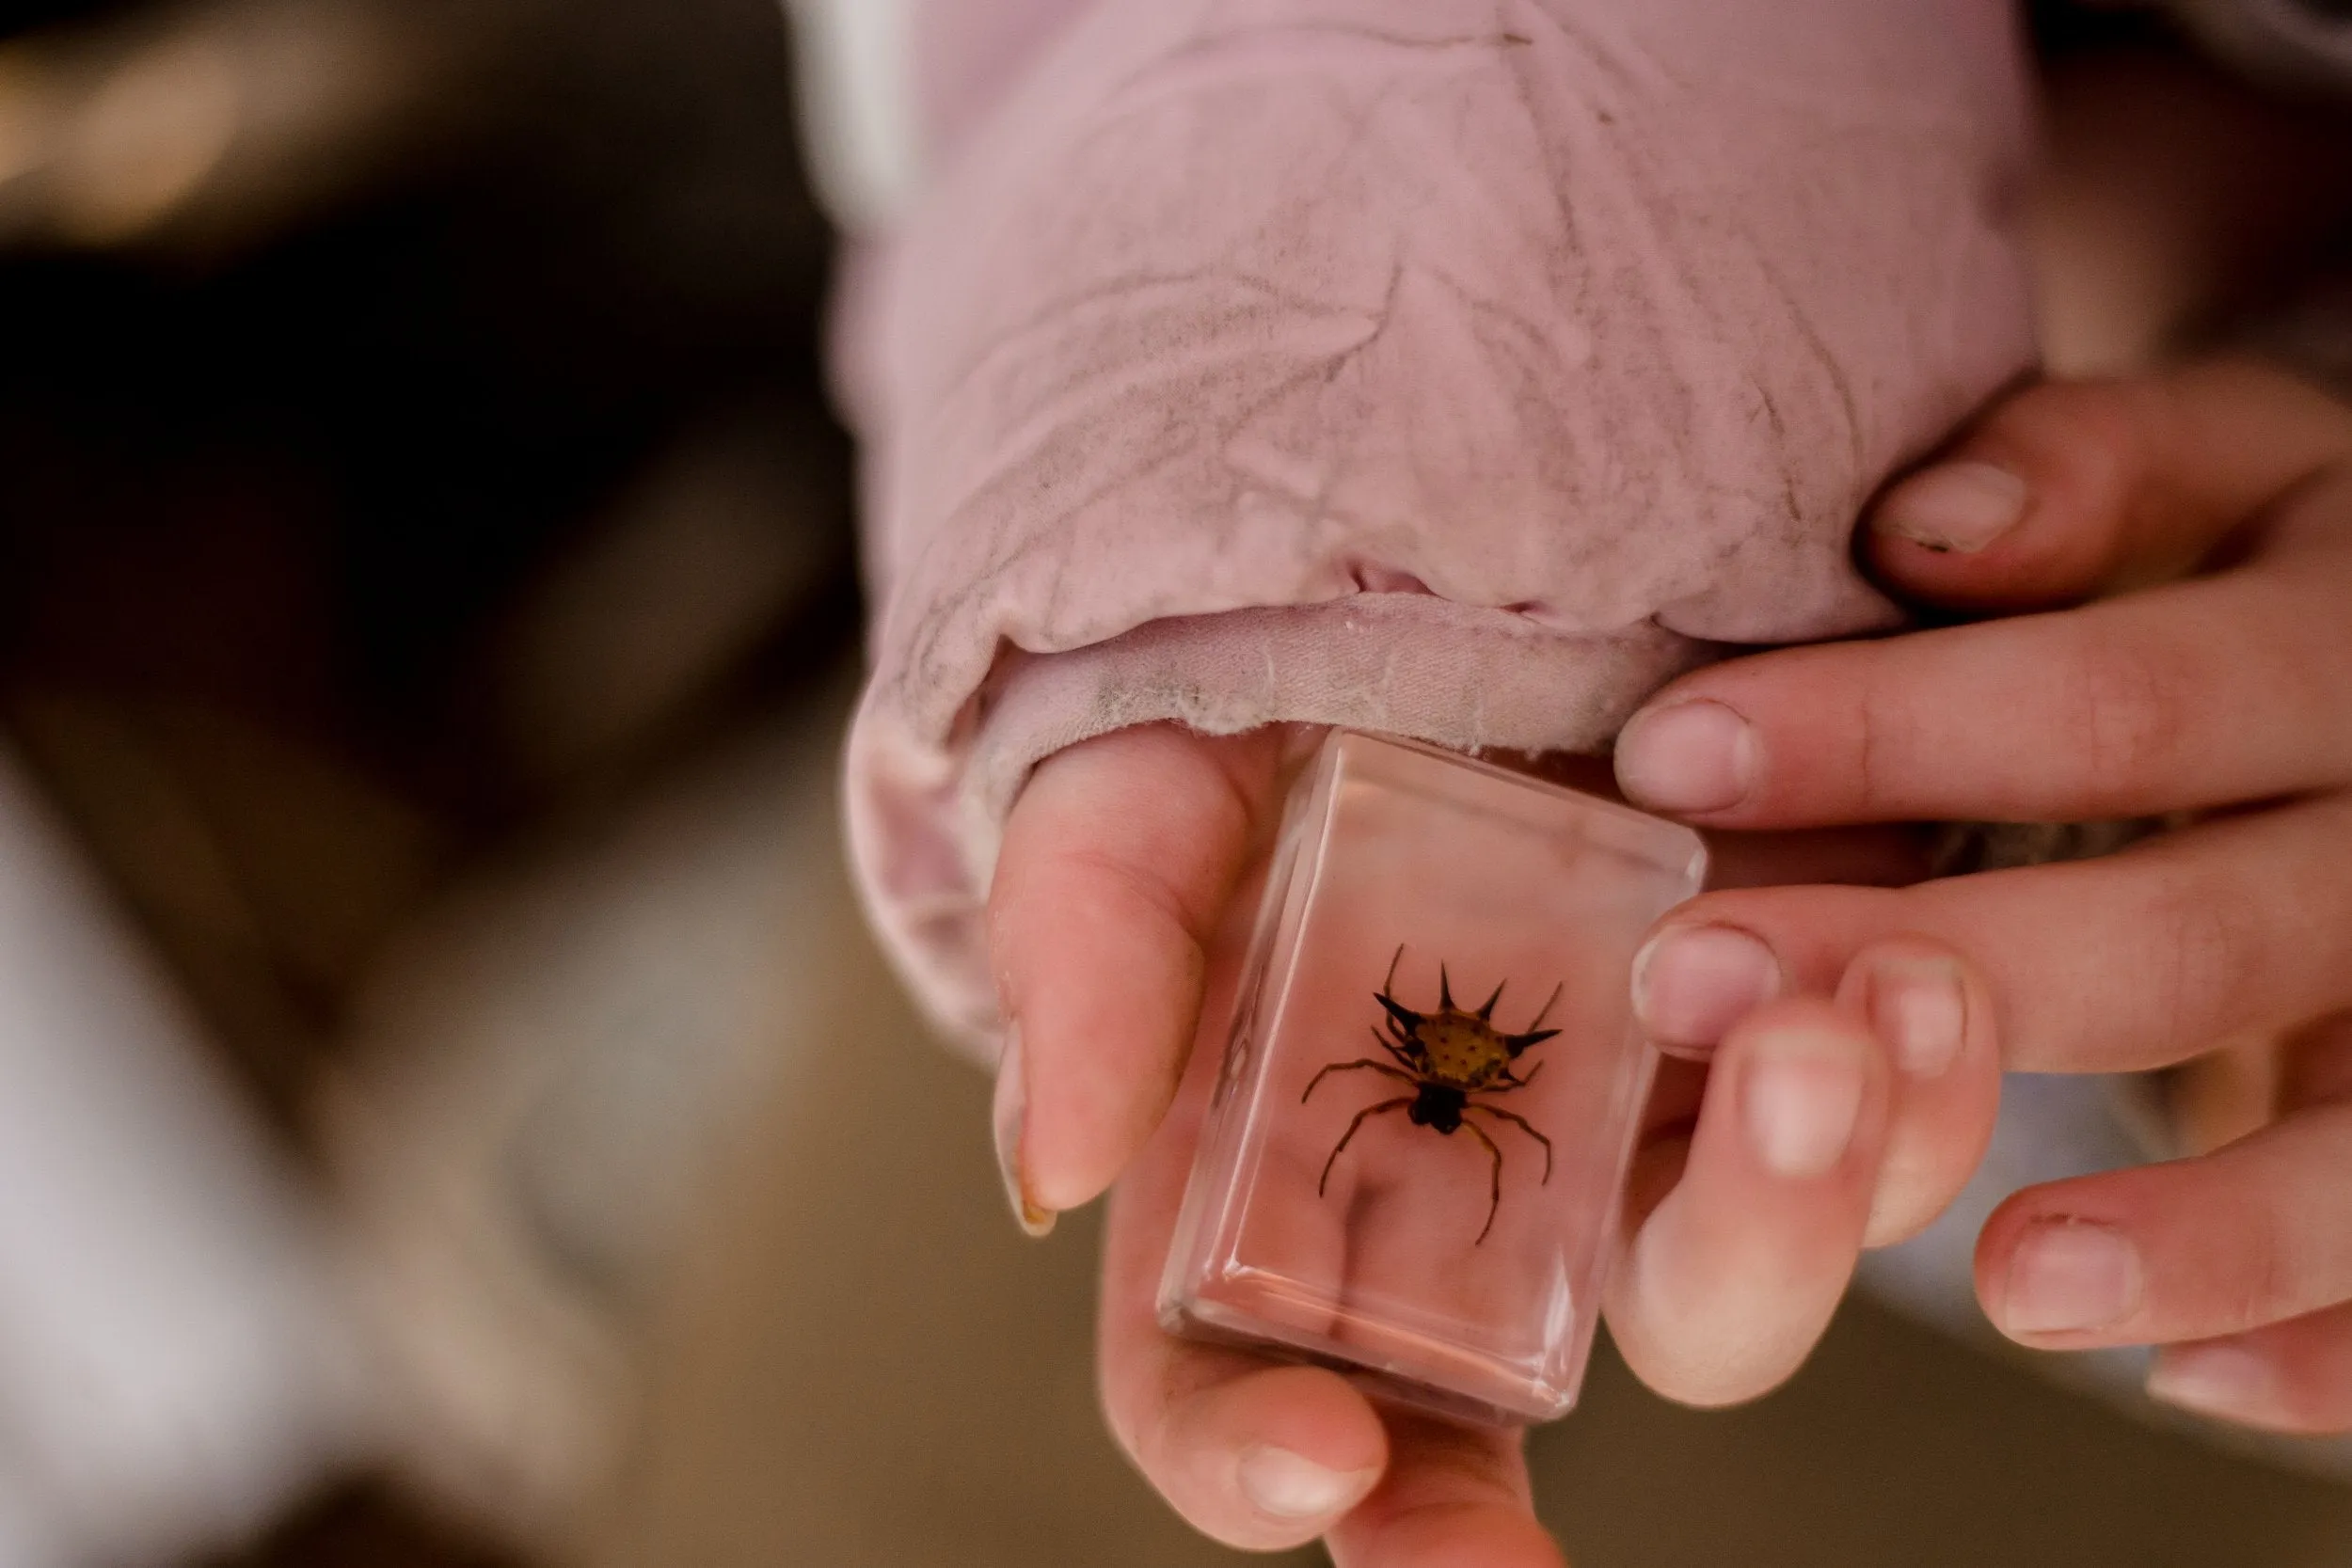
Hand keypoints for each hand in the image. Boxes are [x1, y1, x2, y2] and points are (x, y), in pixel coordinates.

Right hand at [988, 725, 1996, 1562]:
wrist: (1385, 582)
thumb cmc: (1218, 704)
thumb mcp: (1123, 802)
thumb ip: (1087, 964)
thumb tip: (1056, 1173)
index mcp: (1253, 1191)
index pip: (1229, 1398)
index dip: (1253, 1466)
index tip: (1319, 1459)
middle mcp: (1441, 1206)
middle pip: (1543, 1382)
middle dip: (1661, 1310)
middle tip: (1738, 1174)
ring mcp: (1608, 1129)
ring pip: (1739, 1271)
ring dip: (1825, 1191)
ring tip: (1848, 1021)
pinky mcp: (1747, 1028)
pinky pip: (1875, 1128)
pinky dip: (1924, 1080)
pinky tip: (1918, 972)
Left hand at [1611, 360, 2351, 1434]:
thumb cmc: (2258, 571)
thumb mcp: (2213, 473)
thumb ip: (2089, 474)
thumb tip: (1928, 525)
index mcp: (2332, 649)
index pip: (2115, 707)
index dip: (1895, 731)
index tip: (1667, 758)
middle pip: (2199, 937)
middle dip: (1961, 976)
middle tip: (1698, 990)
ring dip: (2198, 1223)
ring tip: (2009, 1283)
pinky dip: (2335, 1339)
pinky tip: (2193, 1386)